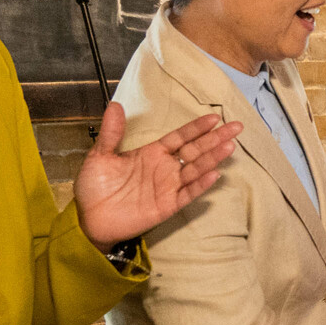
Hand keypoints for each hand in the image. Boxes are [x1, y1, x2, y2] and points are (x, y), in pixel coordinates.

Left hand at [76, 102, 241, 249]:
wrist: (89, 218)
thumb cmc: (94, 187)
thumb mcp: (100, 156)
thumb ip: (111, 133)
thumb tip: (115, 105)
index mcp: (152, 153)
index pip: (180, 137)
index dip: (196, 128)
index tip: (214, 118)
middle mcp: (165, 168)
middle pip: (195, 150)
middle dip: (215, 139)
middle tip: (236, 127)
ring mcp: (169, 186)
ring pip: (196, 169)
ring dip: (213, 158)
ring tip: (229, 146)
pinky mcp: (168, 205)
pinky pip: (188, 193)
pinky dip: (201, 184)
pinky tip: (214, 174)